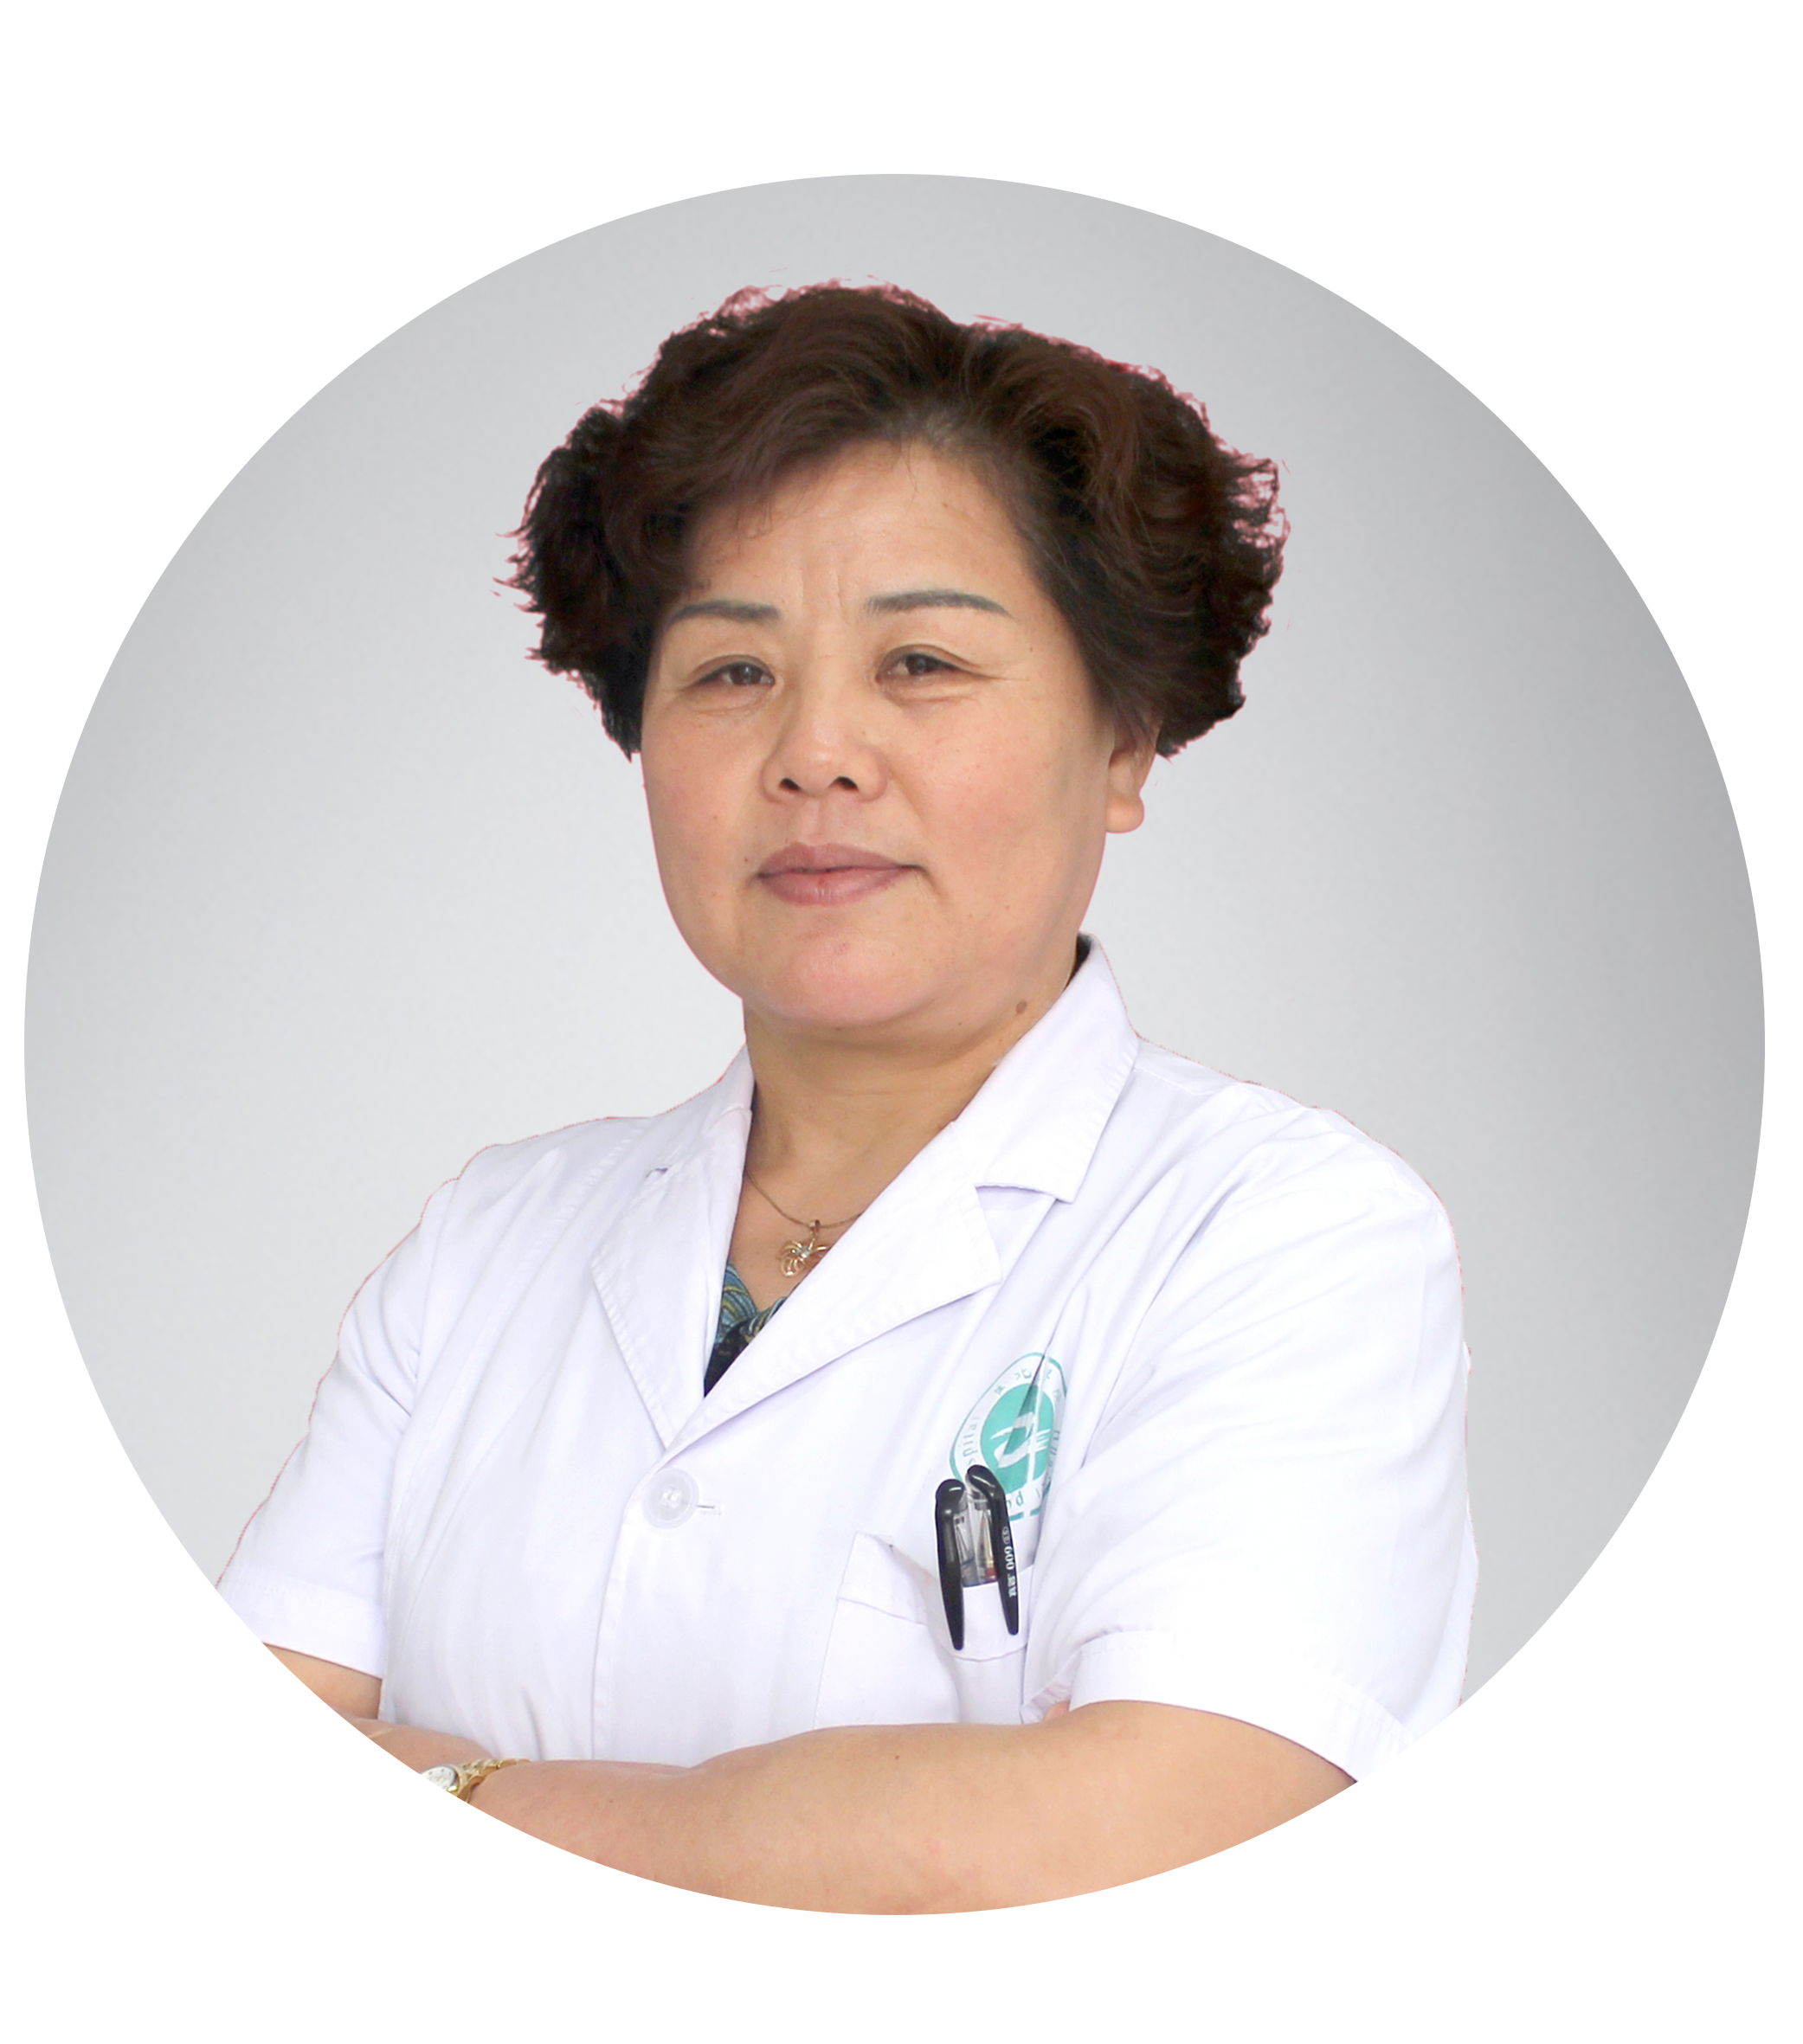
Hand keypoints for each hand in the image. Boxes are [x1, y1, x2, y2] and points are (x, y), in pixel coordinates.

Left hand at [133, 1688, 483, 1914]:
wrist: (474, 1830)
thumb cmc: (484, 1800)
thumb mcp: (445, 1764)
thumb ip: (419, 1776)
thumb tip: (430, 1799)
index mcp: (347, 1744)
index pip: (282, 1717)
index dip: (242, 1710)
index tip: (213, 1707)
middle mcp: (303, 1787)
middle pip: (222, 1789)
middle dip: (180, 1801)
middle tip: (147, 1815)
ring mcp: (286, 1842)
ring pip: (212, 1859)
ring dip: (178, 1883)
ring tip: (157, 1904)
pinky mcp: (283, 1901)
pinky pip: (228, 1926)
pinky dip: (202, 1939)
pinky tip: (178, 1947)